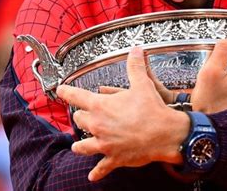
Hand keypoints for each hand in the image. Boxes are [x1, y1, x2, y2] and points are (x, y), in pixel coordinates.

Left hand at [56, 47, 188, 181]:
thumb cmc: (152, 109)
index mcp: (100, 106)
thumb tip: (135, 50)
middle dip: (81, 116)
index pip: (75, 96)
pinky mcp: (113, 158)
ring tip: (78, 145)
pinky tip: (92, 176)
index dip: (65, 92)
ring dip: (80, 144)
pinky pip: (101, 168)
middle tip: (85, 115)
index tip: (60, 90)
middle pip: (79, 120)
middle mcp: (98, 125)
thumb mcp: (142, 84)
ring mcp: (104, 144)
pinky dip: (96, 172)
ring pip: (82, 146)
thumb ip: (135, 66)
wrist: (166, 134)